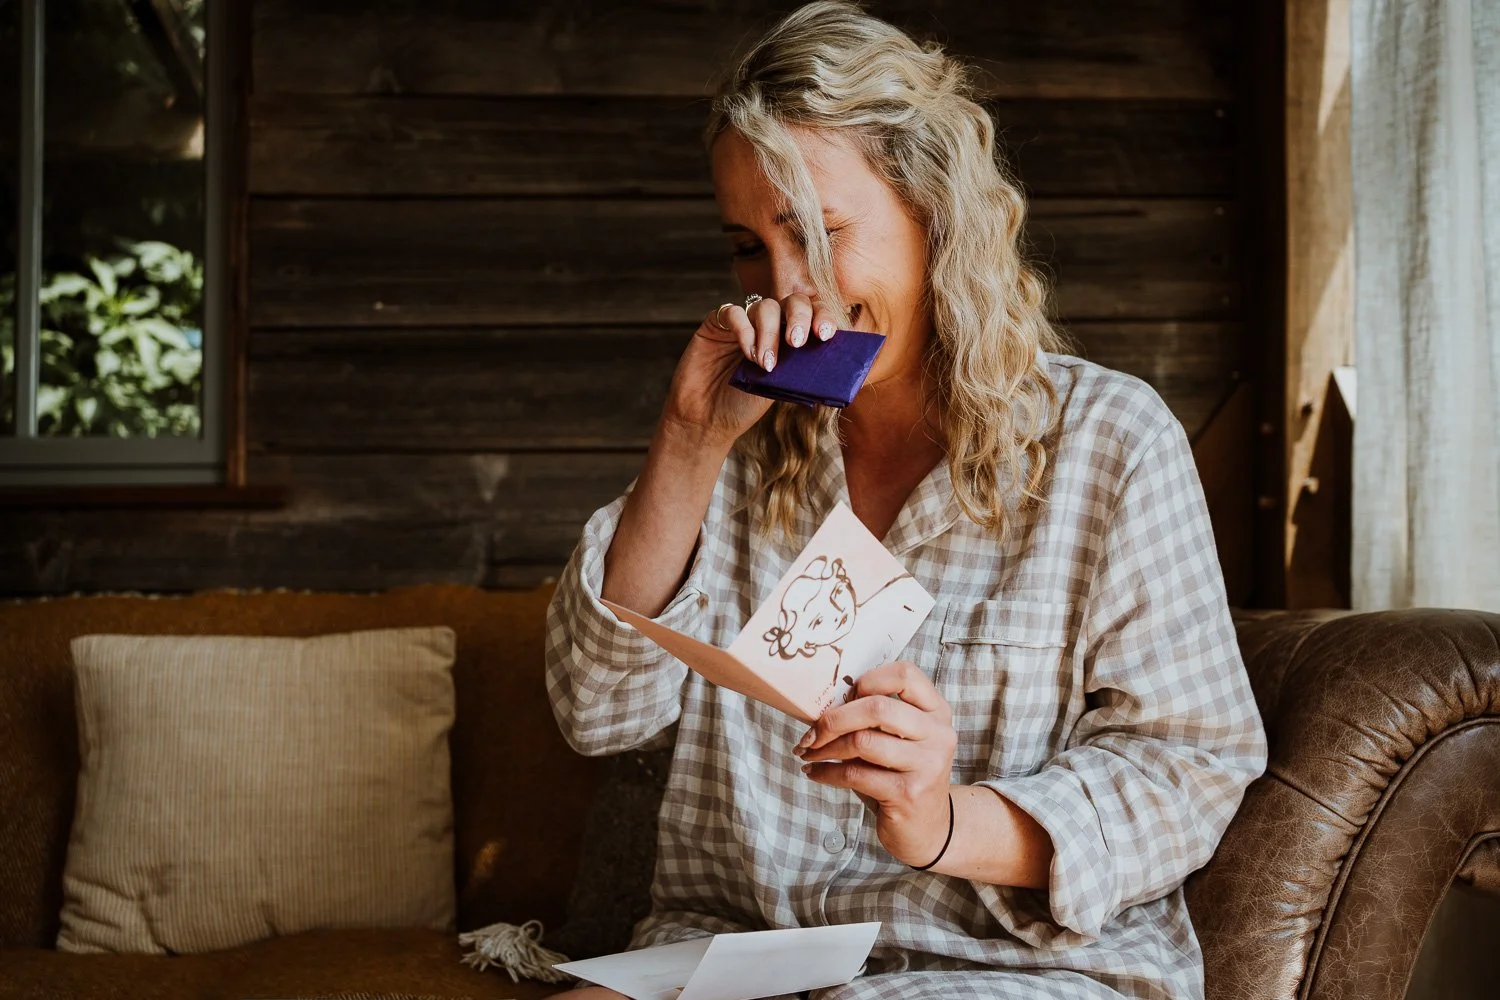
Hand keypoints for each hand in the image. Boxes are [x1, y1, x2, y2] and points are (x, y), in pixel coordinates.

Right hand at [660, 293, 841, 447]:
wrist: (708, 420)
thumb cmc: (744, 406)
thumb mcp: (779, 389)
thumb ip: (798, 369)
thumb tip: (828, 361)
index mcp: (789, 338)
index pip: (813, 316)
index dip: (822, 318)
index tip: (825, 335)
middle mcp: (769, 326)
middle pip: (792, 301)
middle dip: (798, 318)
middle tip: (795, 342)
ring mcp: (743, 322)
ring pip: (765, 306)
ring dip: (769, 333)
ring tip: (765, 364)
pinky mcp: (717, 324)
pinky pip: (734, 313)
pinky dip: (744, 331)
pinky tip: (747, 354)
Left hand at [793, 660, 957, 867]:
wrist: (928, 828)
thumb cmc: (903, 775)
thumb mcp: (902, 740)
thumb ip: (879, 717)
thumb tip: (826, 702)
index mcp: (937, 712)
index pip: (905, 674)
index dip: (868, 680)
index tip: (844, 697)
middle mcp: (938, 735)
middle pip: (878, 707)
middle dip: (834, 718)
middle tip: (812, 732)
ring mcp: (926, 765)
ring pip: (862, 740)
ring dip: (826, 747)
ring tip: (809, 752)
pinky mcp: (908, 794)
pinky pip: (855, 774)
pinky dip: (826, 772)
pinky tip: (815, 772)